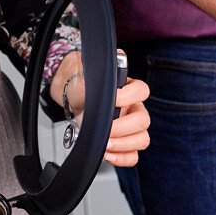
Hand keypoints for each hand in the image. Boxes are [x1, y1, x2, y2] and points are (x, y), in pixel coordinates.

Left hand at [50, 51, 150, 166]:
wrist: (72, 97)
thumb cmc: (82, 84)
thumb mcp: (87, 72)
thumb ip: (103, 67)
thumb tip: (119, 56)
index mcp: (130, 90)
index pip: (142, 91)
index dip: (128, 97)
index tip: (112, 99)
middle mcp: (134, 109)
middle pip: (143, 121)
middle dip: (122, 129)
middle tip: (105, 131)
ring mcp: (132, 128)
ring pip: (141, 140)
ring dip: (122, 145)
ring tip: (104, 146)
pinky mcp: (125, 143)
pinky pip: (133, 156)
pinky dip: (122, 158)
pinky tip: (108, 154)